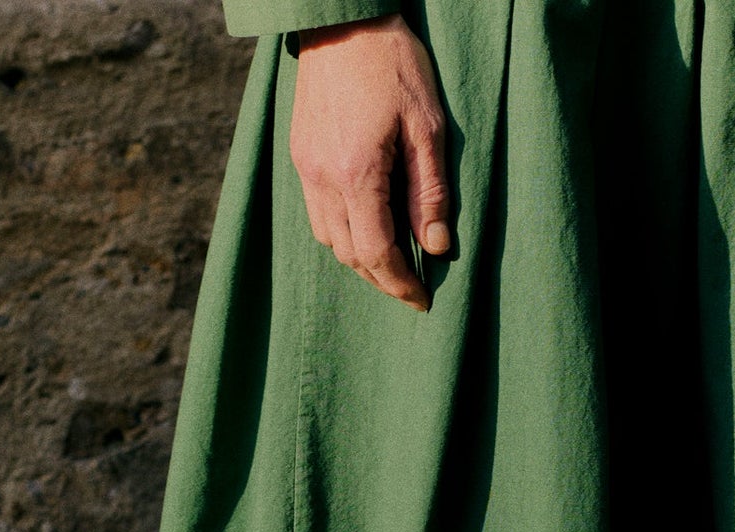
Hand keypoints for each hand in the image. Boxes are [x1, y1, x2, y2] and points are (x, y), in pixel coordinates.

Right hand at [289, 12, 449, 308]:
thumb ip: (430, 192)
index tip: (422, 300)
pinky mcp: (300, 155)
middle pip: (350, 255)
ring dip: (360, 259)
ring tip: (391, 262)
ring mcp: (306, 168)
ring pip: (329, 240)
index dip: (400, 284)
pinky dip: (342, 233)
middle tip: (411, 287)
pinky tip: (366, 227)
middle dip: (381, 279)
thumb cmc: (392, 63)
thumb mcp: (427, 127)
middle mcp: (323, 178)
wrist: (343, 19)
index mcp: (357, 174)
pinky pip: (317, 215)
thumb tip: (434, 247)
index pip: (376, 253)